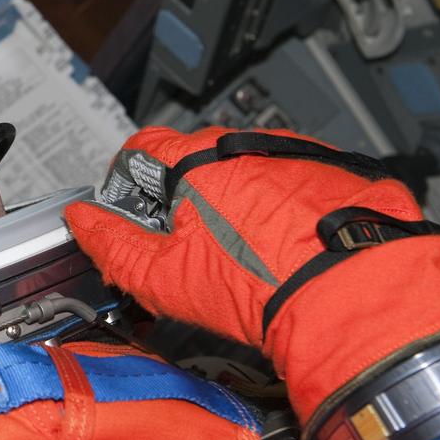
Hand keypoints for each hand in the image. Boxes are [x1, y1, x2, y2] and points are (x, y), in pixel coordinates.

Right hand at [65, 126, 439, 422]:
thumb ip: (112, 244)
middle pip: (195, 162)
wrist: (357, 296)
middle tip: (188, 248)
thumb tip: (82, 221)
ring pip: (247, 171)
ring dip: (237, 202)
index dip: (126, 184)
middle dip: (184, 199)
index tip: (131, 215)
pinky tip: (287, 249)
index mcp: (196, 159)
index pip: (141, 149)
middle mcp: (245, 144)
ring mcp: (295, 153)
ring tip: (247, 255)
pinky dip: (285, 207)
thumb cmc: (262, 287)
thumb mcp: (164, 277)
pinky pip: (295, 182)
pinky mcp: (336, 172)